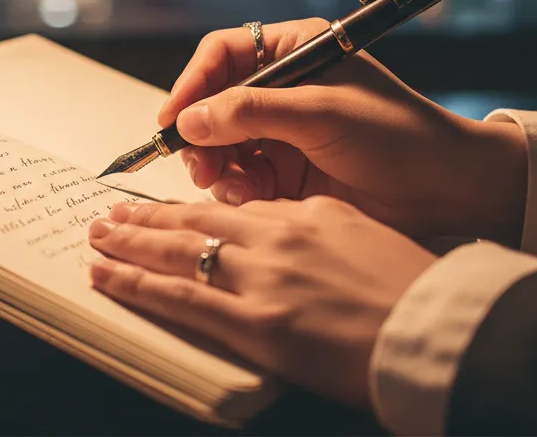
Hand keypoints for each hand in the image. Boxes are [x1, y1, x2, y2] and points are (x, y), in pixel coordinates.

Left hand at [88, 197, 435, 408]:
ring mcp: (263, 281)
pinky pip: (184, 300)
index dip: (187, 207)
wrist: (439, 331)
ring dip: (130, 243)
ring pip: (179, 252)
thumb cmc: (412, 287)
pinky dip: (138, 285)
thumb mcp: (360, 234)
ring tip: (97, 237)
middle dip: (145, 216)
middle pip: (194, 220)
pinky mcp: (259, 326)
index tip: (159, 208)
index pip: (228, 207)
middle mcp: (275, 238)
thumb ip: (310, 226)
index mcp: (302, 214)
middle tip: (108, 212)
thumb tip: (274, 225)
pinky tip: (108, 277)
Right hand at [158, 20, 527, 243]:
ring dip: (215, 163)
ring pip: (221, 141)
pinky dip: (235, 186)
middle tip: (197, 164)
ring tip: (228, 184)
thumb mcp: (322, 114)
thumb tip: (188, 120)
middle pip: (214, 101)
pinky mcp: (286, 171)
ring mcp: (282, 130)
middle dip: (200, 132)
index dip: (192, 82)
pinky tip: (249, 197)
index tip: (172, 117)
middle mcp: (283, 86)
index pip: (223, 54)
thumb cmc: (396, 136)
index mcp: (295, 50)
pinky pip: (240, 174)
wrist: (449, 190)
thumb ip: (252, 113)